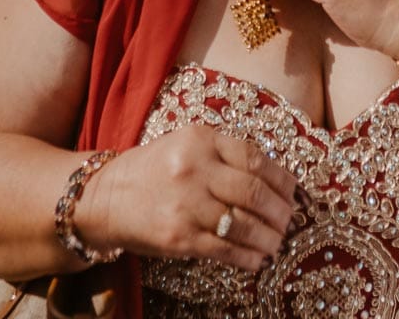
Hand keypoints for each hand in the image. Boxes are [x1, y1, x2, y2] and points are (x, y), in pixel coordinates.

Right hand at [78, 126, 296, 272]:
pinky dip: (248, 256)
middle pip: (254, 192)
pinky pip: (224, 249)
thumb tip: (274, 180)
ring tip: (276, 243)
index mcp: (200, 139)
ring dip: (268, 237)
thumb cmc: (152, 170)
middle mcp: (195, 168)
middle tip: (289, 221)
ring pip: (243, 224)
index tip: (293, 192)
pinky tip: (257, 259)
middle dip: (280, 211)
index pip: (255, 158)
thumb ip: (224, 155)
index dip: (282, 179)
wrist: (105, 197)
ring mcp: (187, 204)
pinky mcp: (179, 237)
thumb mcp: (186, 145)